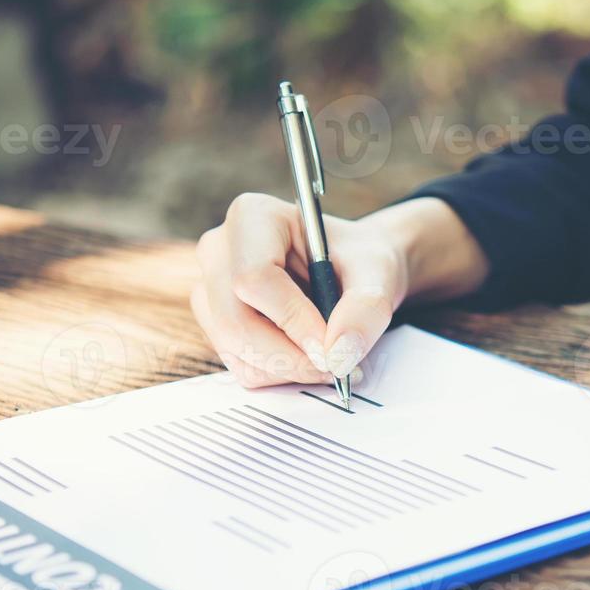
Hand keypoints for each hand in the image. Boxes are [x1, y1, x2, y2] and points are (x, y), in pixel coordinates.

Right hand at [192, 194, 486, 388]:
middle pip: (235, 320)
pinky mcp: (217, 325)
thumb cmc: (360, 262)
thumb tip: (339, 355)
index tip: (331, 347)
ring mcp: (211, 290)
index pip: (255, 278)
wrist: (354, 272)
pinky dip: (280, 373)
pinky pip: (241, 365)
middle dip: (289, 355)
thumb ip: (366, 310)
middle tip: (335, 366)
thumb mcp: (378, 275)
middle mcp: (220, 250)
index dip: (293, 320)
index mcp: (253, 217)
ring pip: (235, 349)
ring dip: (288, 367)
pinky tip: (307, 356)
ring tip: (329, 357)